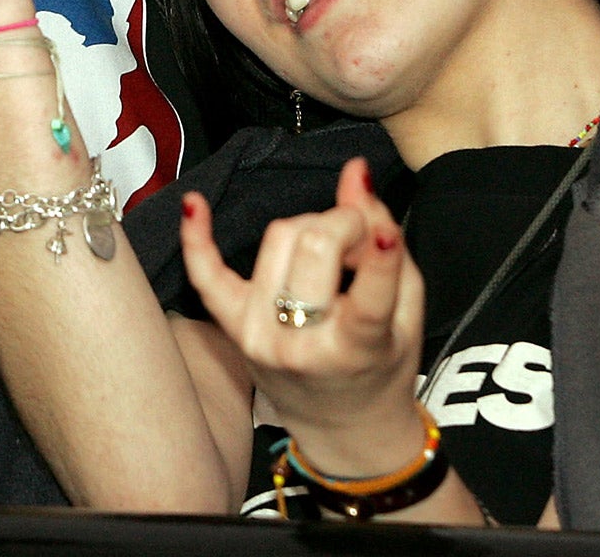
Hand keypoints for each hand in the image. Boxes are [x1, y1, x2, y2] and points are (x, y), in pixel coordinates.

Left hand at [179, 158, 425, 476]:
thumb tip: (356, 174)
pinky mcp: (232, 326)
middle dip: (345, 225)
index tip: (385, 232)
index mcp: (357, 349)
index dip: (379, 258)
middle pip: (316, 244)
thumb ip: (387, 244)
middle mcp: (301, 344)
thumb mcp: (405, 312)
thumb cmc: (381, 363)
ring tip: (329, 256)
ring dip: (310, 229)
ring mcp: (259, 334)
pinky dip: (198, 238)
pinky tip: (194, 203)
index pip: (369, 297)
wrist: (343, 426)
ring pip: (279, 236)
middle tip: (360, 241)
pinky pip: (207, 275)